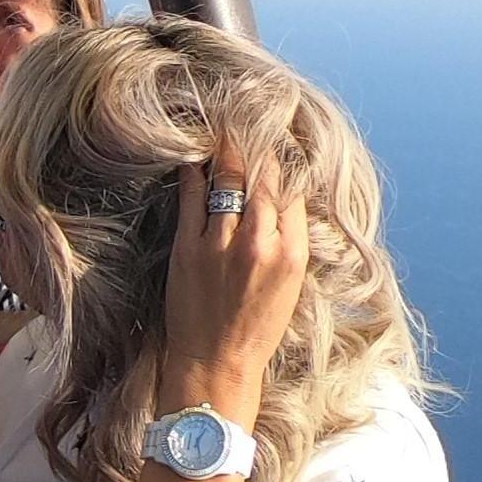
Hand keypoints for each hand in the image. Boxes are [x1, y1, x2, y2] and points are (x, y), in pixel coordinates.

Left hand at [158, 133, 312, 424]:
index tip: (275, 140)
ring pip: (229, 181)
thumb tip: (284, 199)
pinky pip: (192, 197)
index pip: (292, 192)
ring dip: (228, 151)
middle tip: (248, 119)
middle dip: (257, 146)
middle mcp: (261, 244)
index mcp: (293, 254)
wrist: (216, 362)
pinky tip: (193, 157)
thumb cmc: (255, 327)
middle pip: (264, 179)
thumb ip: (288, 241)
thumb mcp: (289, 284)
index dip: (284, 162)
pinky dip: (194, 173)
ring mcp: (222, 245)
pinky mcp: (188, 248)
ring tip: (224, 127)